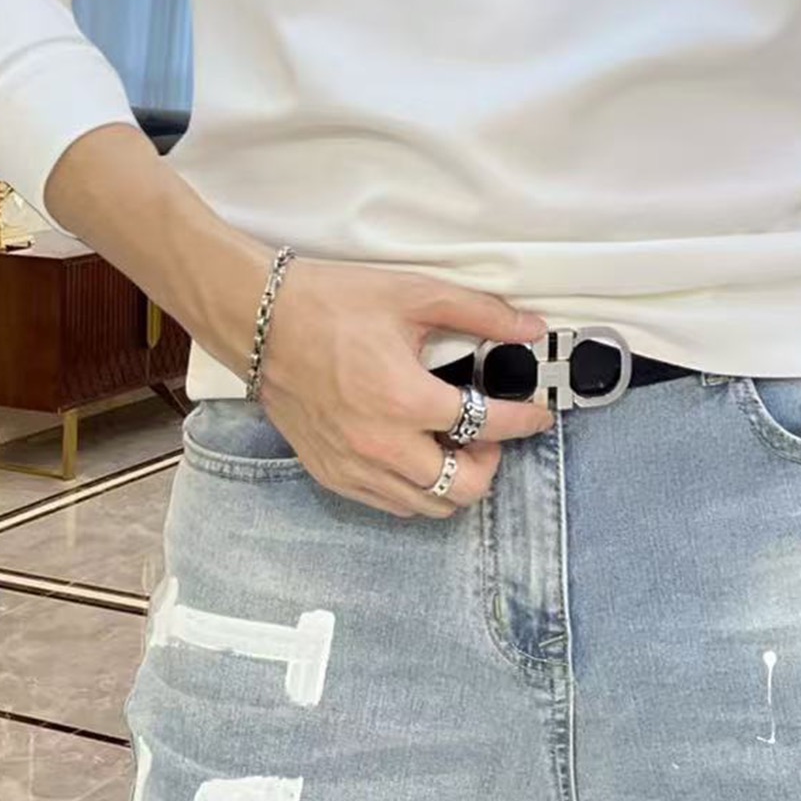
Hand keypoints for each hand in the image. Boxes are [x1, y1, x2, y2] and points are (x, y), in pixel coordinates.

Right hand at [253, 258, 555, 518]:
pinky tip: (414, 451)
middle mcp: (381, 446)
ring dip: (453, 479)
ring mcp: (353, 466)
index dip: (525, 421)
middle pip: (463, 487)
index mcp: (406, 400)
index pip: (487, 426)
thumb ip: (480, 313)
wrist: (262, 321)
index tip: (538, 414)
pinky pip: (389, 503)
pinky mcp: (331, 473)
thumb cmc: (334, 303)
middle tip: (488, 431)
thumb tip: (531, 329)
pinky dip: (414, 487)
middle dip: (489, 462)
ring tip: (452, 441)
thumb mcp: (415, 295)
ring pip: (427, 505)